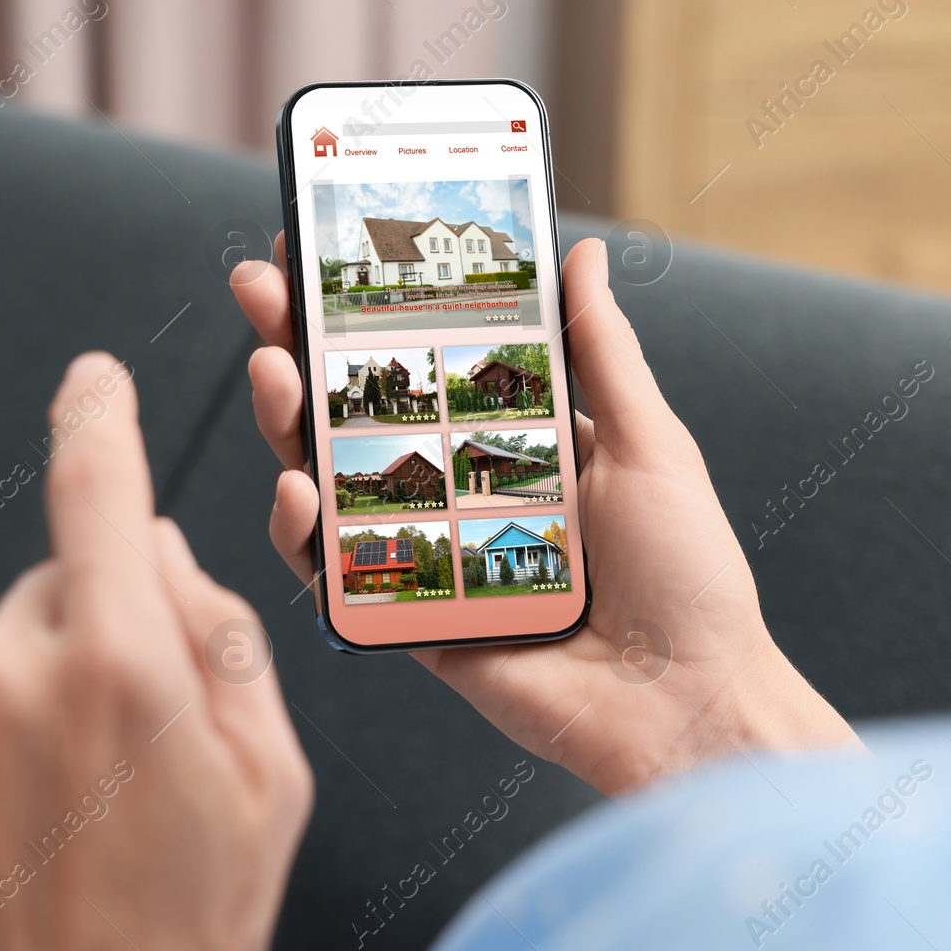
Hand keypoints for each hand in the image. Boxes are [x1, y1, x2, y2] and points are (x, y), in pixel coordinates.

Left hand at [0, 354, 311, 950]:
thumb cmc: (180, 933)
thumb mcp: (268, 782)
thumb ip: (222, 638)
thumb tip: (157, 551)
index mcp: (124, 669)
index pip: (98, 491)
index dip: (99, 419)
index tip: (94, 383)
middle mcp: (5, 676)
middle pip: (54, 586)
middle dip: (93, 634)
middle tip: (126, 751)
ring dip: (25, 692)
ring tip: (59, 807)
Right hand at [232, 237, 855, 795]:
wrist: (688, 702)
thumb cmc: (687, 574)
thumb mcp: (648, 442)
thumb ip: (600, 349)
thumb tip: (581, 252)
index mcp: (515, 440)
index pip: (426, 359)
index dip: (370, 308)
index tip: (322, 249)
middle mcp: (462, 490)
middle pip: (360, 410)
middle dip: (301, 345)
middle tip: (262, 287)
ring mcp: (429, 553)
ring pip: (332, 480)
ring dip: (287, 421)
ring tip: (272, 371)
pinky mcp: (409, 619)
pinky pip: (337, 572)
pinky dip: (304, 532)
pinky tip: (298, 491)